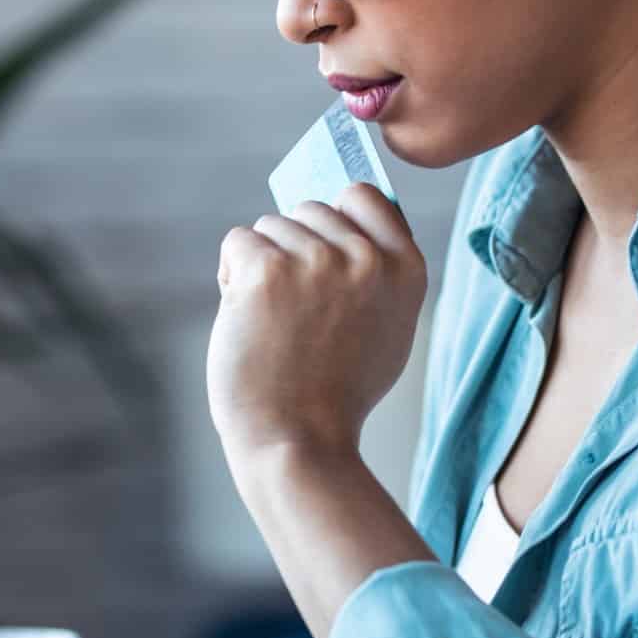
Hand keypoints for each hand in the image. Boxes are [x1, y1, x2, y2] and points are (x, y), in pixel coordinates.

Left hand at [211, 181, 424, 463]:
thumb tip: (343, 211)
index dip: (334, 220)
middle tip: (294, 311)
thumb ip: (377, 272)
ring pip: (270, 228)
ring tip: (273, 322)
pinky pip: (238, 243)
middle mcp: (367, 258)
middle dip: (292, 249)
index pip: (363, 196)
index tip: (323, 253)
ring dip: (261, 266)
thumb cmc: (335, 392)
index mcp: (406, 268)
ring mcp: (317, 261)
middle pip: (309, 210)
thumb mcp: (387, 328)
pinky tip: (247, 319)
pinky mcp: (267, 271)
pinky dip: (232, 276)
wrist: (297, 441)